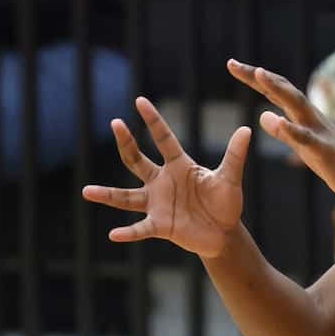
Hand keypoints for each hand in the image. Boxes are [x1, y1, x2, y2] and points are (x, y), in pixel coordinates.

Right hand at [81, 97, 250, 257]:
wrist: (224, 233)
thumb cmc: (225, 203)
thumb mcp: (230, 178)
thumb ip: (234, 156)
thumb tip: (246, 130)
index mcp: (179, 165)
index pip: (163, 139)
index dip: (153, 120)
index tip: (139, 101)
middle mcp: (162, 182)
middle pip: (137, 160)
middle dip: (127, 142)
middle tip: (115, 123)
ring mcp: (157, 204)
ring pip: (127, 197)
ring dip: (108, 195)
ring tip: (87, 191)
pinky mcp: (160, 225)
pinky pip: (140, 228)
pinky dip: (128, 232)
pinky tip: (113, 234)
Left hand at [227, 59, 334, 200]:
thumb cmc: (333, 163)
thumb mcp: (301, 146)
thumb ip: (283, 131)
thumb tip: (262, 115)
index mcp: (302, 116)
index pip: (275, 90)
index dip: (254, 78)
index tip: (232, 65)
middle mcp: (310, 116)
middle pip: (283, 89)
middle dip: (258, 75)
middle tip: (232, 64)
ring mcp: (318, 130)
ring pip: (297, 104)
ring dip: (278, 88)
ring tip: (259, 74)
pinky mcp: (324, 150)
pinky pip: (307, 138)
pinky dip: (292, 129)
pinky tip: (276, 121)